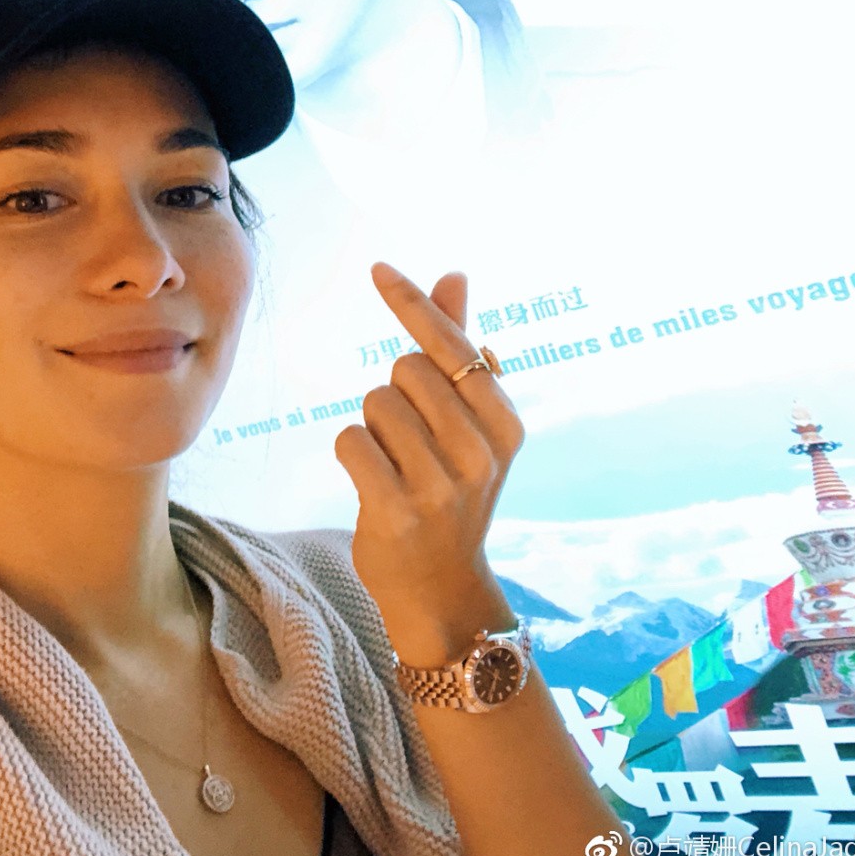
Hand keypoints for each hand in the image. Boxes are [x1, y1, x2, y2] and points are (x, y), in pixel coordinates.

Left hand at [334, 262, 524, 663]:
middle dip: (396, 393)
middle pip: (405, 369)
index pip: (451, 345)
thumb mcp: (468, 422)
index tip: (378, 268)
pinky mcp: (396, 511)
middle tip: (412, 440)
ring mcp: (441, 485)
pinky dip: (352, 452)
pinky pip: (349, 439)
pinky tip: (374, 483)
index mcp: (505, 424)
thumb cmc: (449, 486)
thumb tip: (454, 274)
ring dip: (373, 426)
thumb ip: (457, 346)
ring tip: (396, 465)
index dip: (412, 304)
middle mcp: (481, 451)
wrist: (440, 588)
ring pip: (375, 402)